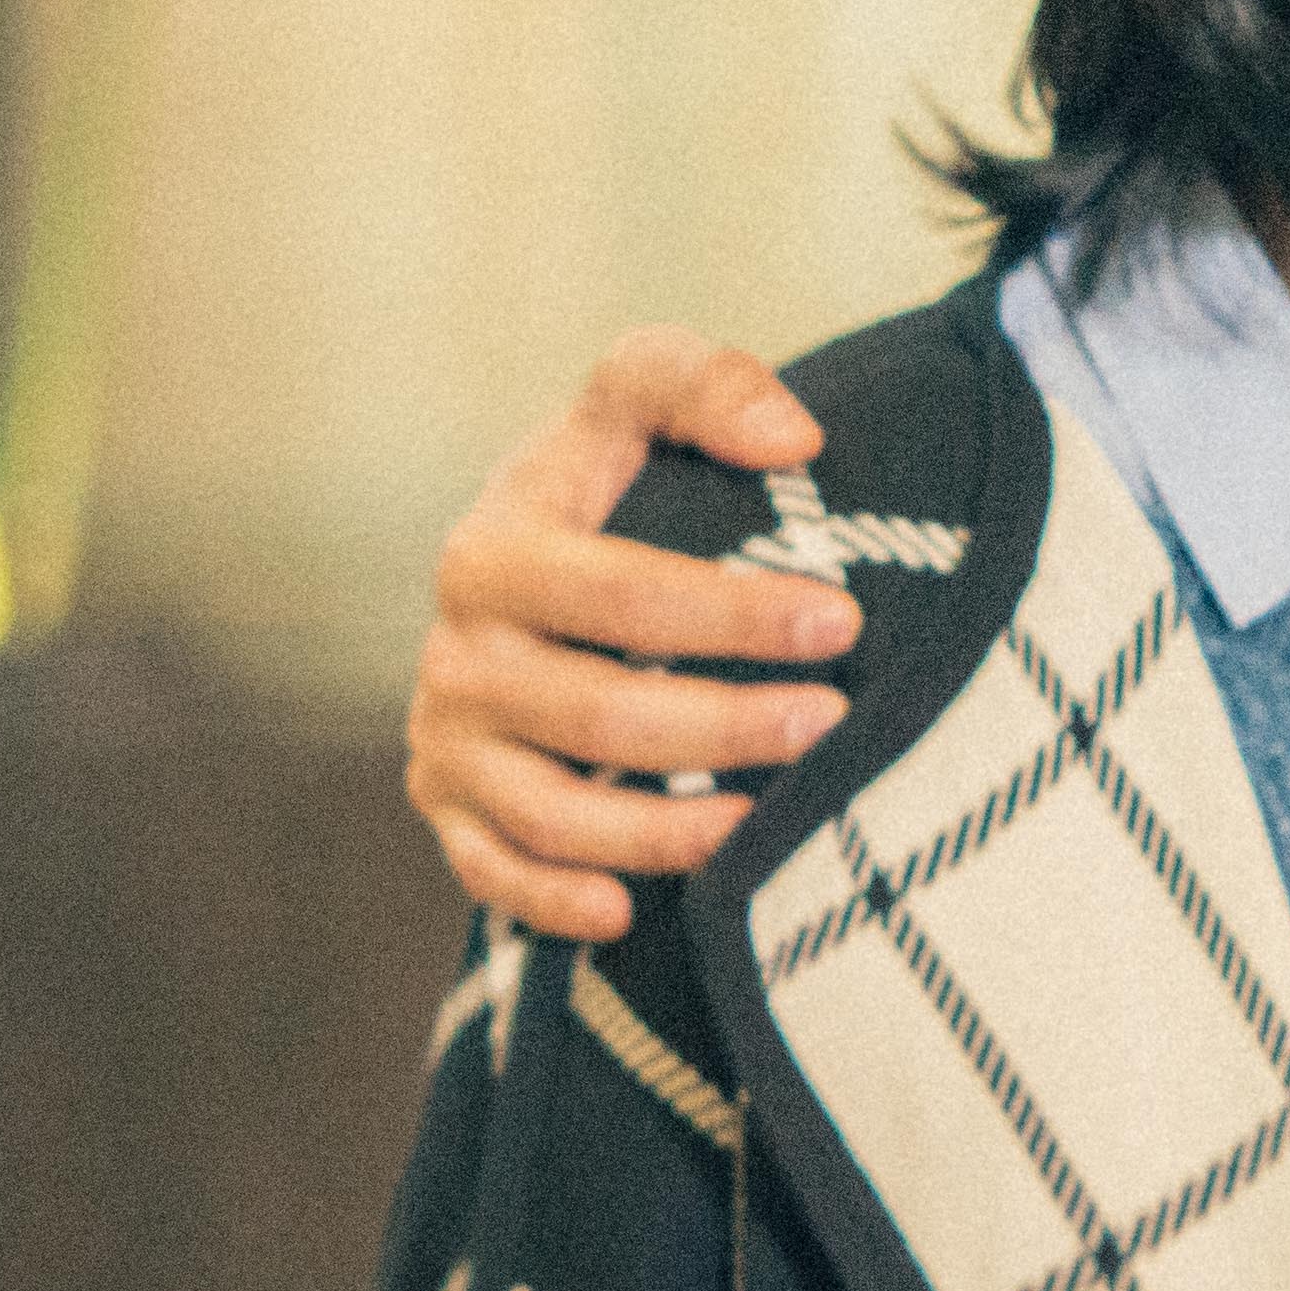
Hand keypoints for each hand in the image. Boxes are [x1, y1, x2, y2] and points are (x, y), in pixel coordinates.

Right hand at [407, 328, 860, 942]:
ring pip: (552, 813)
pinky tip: (634, 909)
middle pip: (596, 712)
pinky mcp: (449, 810)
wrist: (524, 576)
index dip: (731, 612)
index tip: (841, 618)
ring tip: (769, 824)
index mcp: (495, 547)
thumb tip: (792, 436)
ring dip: (665, 829)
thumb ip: (699, 380)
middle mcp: (456, 650)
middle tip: (832, 723)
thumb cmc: (605, 489)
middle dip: (723, 724)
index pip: (618, 590)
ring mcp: (448, 740)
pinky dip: (556, 903)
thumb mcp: (636, 403)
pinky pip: (494, 877)